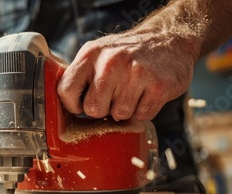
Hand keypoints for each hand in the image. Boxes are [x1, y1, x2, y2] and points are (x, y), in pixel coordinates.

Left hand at [57, 30, 194, 120]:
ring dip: (126, 109)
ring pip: (119, 115)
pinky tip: (147, 93)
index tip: (82, 106)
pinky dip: (144, 110)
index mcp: (90, 54)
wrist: (169, 39)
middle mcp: (111, 62)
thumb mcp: (98, 54)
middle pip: (93, 110)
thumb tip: (62, 107)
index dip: (73, 105)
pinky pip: (141, 116)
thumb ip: (80, 76)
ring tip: (133, 90)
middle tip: (114, 95)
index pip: (65, 91)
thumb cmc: (127, 53)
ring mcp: (136, 73)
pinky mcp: (158, 86)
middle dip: (103, 109)